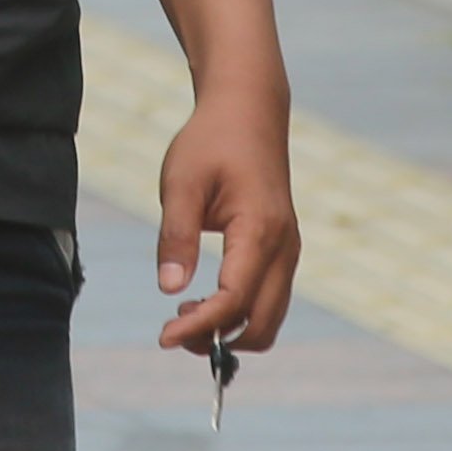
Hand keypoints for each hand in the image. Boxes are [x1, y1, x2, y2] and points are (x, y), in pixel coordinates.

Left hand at [152, 74, 299, 354]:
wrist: (249, 111)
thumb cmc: (212, 142)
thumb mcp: (182, 181)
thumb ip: (176, 235)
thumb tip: (168, 289)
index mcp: (260, 230)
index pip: (233, 300)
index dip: (199, 326)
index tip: (163, 337)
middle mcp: (284, 247)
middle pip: (260, 324)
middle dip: (218, 339)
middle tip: (173, 329)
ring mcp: (289, 251)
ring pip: (269, 319)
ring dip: (231, 331)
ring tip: (185, 315)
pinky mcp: (283, 251)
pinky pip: (269, 301)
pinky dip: (241, 315)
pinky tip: (204, 299)